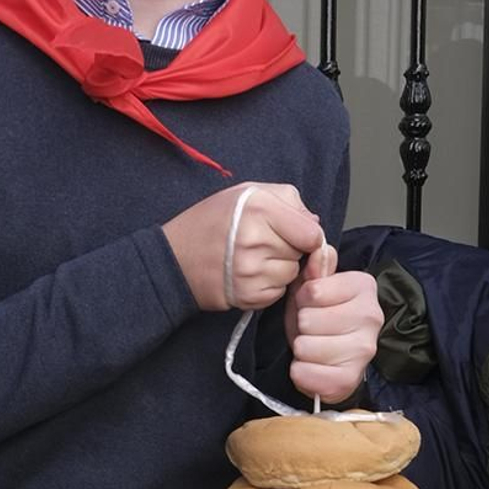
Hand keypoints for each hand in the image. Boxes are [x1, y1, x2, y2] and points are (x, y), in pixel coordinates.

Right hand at [163, 181, 324, 312]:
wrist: (173, 258)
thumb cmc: (210, 222)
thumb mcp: (246, 193)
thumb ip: (286, 199)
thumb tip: (314, 222)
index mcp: (258, 208)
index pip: (312, 233)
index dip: (309, 235)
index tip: (298, 234)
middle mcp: (255, 240)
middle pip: (302, 253)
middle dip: (291, 249)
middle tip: (265, 242)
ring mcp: (251, 271)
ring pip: (291, 274)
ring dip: (280, 268)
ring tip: (254, 258)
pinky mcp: (248, 296)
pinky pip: (278, 292)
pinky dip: (269, 285)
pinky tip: (249, 274)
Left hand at [287, 261, 382, 403]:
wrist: (335, 357)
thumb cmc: (323, 319)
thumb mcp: (315, 288)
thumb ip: (317, 268)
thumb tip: (321, 252)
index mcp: (364, 287)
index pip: (313, 291)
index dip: (303, 299)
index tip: (312, 304)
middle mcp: (371, 317)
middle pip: (308, 320)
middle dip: (301, 326)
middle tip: (312, 329)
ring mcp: (364, 350)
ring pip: (306, 347)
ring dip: (301, 349)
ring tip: (313, 347)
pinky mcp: (350, 378)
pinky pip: (307, 373)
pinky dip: (302, 372)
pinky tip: (312, 366)